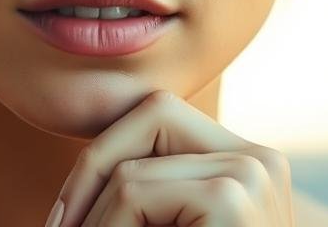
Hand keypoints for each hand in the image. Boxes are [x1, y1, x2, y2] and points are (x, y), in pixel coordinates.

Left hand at [47, 89, 294, 226]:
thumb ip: (148, 192)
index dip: (103, 157)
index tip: (67, 218)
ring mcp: (253, 173)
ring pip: (130, 169)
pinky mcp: (234, 196)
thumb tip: (71, 186)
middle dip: (93, 168)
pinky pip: (133, 192)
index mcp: (249, 163)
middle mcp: (260, 159)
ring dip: (96, 221)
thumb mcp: (169, 224)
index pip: (161, 117)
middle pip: (151, 112)